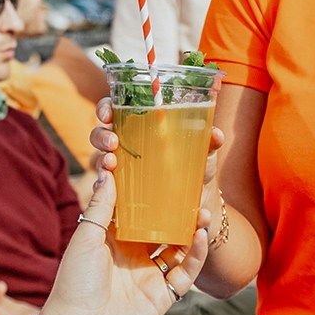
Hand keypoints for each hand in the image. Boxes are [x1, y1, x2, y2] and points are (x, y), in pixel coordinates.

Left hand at [37, 167, 209, 314]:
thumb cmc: (76, 282)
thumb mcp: (86, 237)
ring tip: (203, 211)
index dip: (151, 194)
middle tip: (193, 192)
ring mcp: (150, 274)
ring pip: (179, 247)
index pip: (138, 211)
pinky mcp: (164, 294)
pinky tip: (201, 236)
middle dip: (179, 211)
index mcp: (114, 240)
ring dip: (193, 230)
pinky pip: (186, 272)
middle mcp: (135, 255)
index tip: (163, 172)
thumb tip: (107, 172)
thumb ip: (101, 207)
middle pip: (164, 227)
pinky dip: (196, 254)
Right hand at [90, 96, 225, 188]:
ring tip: (110, 164)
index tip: (106, 115)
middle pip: (100, 134)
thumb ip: (208, 142)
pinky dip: (104, 188)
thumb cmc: (194, 169)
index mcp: (139, 127)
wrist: (195, 204)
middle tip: (112, 143)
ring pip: (99, 161)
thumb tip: (216, 134)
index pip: (114, 111)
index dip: (105, 109)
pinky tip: (110, 189)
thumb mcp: (203, 154)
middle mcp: (125, 146)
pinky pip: (105, 190)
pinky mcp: (120, 194)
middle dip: (100, 136)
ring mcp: (121, 171)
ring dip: (100, 161)